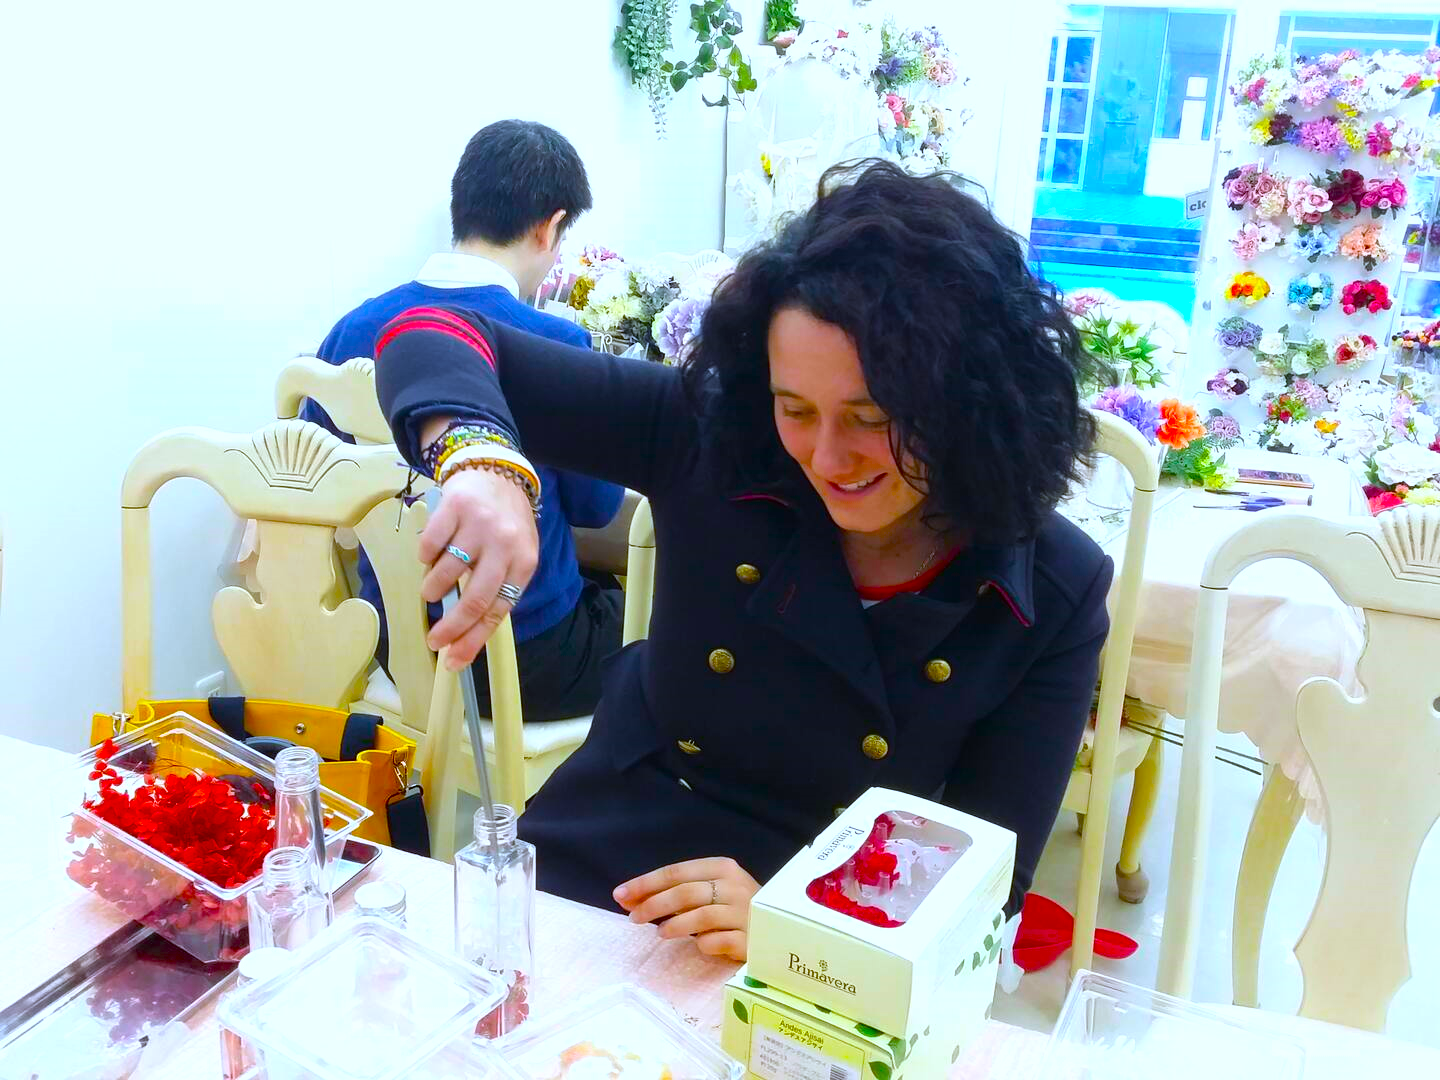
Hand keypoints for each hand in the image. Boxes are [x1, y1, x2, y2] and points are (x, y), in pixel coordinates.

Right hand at [419, 466, 538, 668]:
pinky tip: (431, 556)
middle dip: (450, 628)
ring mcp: (479, 525)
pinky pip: (430, 546)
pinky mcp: (454, 508)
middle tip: (434, 640)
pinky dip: (425, 558)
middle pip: (474, 599)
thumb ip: (496, 587)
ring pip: (446, 573)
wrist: (496, 471)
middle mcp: (504, 545)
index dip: (474, 639)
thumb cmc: (505, 522)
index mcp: (524, 562)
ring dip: (433, 590)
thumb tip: (467, 631)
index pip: (498, 610)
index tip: (453, 660)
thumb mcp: (514, 554)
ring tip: (432, 590)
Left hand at [613, 857, 758, 961]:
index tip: (620, 894)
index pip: (676, 872)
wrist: (784, 927)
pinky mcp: (751, 940)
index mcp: (723, 867)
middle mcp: (735, 886)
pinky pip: (719, 941)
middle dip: (653, 904)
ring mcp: (745, 913)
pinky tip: (697, 946)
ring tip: (660, 934)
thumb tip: (633, 898)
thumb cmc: (738, 907)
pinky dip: (703, 944)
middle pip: (685, 892)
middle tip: (632, 917)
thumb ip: (680, 892)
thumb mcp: (713, 891)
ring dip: (675, 925)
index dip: (645, 883)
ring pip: (701, 916)